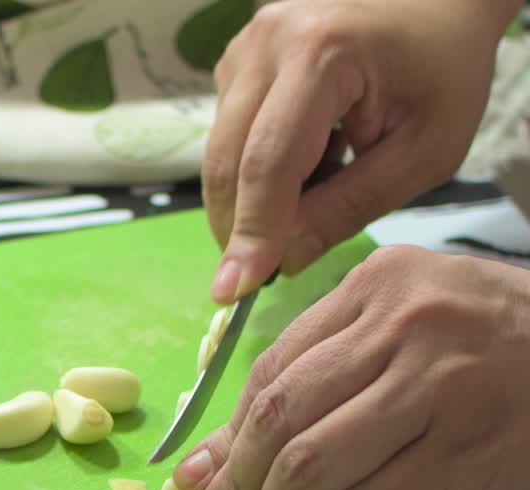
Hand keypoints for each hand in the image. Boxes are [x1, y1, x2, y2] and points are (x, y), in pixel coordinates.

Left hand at [172, 245, 529, 489]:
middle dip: (236, 481)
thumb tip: (217, 456)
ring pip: (314, 462)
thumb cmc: (499, 351)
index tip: (197, 478)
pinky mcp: (470, 450)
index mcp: (380, 285)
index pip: (272, 366)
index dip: (226, 433)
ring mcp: (442, 387)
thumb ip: (321, 375)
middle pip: (280, 413)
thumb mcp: (412, 331)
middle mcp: (407, 326)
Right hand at [202, 0, 520, 303]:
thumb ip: (352, 206)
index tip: (234, 289)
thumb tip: (285, 259)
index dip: (252, 231)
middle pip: (227, 160)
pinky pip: (227, 135)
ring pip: (219, 152)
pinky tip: (306, 162)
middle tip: (256, 276)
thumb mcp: (423, 151)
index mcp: (322, 54)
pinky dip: (253, 170)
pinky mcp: (236, 61)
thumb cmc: (443, 71)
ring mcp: (244, 48)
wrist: (436, 5)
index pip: (270, 161)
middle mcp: (268, 42)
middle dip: (238, 227)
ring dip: (250, 198)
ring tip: (316, 193)